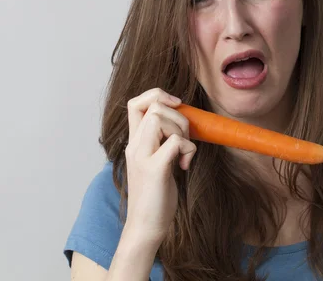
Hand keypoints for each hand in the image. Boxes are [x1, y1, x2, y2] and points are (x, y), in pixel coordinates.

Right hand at [123, 88, 196, 245]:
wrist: (146, 226)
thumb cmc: (156, 195)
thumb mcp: (157, 161)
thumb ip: (162, 142)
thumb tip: (182, 123)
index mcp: (134, 142)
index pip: (135, 103)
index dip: (157, 95)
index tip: (176, 107)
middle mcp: (134, 145)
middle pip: (153, 105)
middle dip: (179, 116)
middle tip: (185, 139)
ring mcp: (142, 156)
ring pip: (160, 117)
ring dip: (182, 130)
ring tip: (184, 153)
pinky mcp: (154, 169)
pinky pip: (176, 142)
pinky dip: (188, 149)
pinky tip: (185, 166)